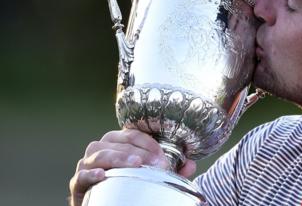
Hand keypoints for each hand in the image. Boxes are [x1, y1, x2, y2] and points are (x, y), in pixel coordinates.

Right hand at [68, 129, 195, 205]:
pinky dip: (91, 174)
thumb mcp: (153, 176)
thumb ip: (172, 170)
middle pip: (115, 141)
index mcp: (117, 143)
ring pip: (98, 153)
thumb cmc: (129, 185)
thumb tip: (191, 165)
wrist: (107, 204)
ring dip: (118, 157)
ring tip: (135, 164)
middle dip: (137, 150)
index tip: (163, 157)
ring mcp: (86, 165)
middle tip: (155, 164)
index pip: (132, 134)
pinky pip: (80, 176)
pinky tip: (103, 175)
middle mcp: (100, 149)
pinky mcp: (78, 184)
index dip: (149, 143)